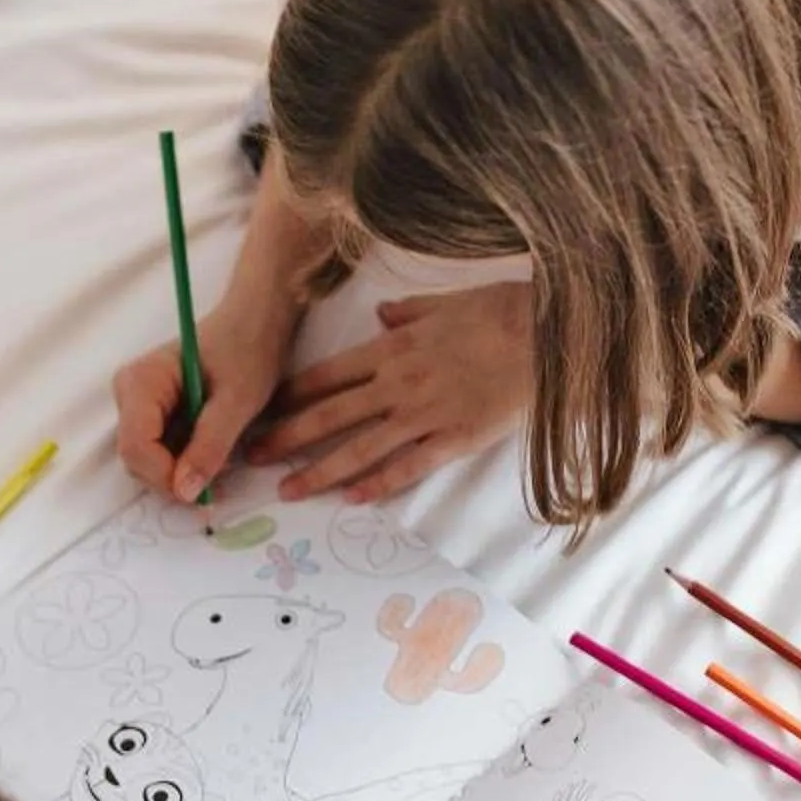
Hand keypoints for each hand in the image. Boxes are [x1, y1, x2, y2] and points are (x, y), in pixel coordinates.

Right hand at [112, 284, 302, 502]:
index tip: (206, 492)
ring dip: (181, 474)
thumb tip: (185, 492)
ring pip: (146, 462)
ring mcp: (137, 406)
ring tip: (219, 463)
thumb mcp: (237, 401)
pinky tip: (211, 454)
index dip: (167, 477)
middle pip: (137, 459)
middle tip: (219, 483)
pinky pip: (158, 454)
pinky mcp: (151, 415)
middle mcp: (129, 394)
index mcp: (141, 381)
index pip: (136, 447)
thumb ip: (210, 446)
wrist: (256, 321)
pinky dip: (184, 464)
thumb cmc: (248, 349)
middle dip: (174, 479)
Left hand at [253, 281, 533, 502]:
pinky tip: (352, 499)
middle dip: (285, 437)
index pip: (326, 375)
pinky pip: (407, 465)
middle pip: (329, 415)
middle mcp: (398, 382)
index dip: (289, 396)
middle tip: (250, 456)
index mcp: (393, 347)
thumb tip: (381, 314)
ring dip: (319, 471)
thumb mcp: (446, 301)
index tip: (261, 410)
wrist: (550, 333)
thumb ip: (407, 313)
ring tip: (287, 491)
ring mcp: (424, 413)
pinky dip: (378, 483)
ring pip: (359, 448)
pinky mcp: (454, 438)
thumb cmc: (502, 311)